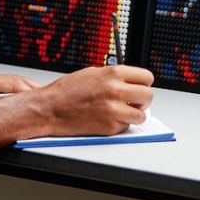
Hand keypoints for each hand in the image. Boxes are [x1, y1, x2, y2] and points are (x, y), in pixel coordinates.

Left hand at [0, 66, 41, 106]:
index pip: (12, 83)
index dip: (29, 89)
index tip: (43, 95)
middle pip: (16, 84)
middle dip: (34, 89)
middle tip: (51, 98)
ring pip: (10, 90)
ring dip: (25, 94)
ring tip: (39, 102)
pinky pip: (1, 96)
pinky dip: (13, 99)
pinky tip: (15, 106)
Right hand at [32, 65, 153, 136]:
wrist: (50, 108)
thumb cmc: (68, 90)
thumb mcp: (94, 73)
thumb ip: (115, 76)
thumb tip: (131, 81)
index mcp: (113, 73)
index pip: (147, 77)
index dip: (145, 84)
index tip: (140, 87)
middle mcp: (116, 90)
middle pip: (148, 96)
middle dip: (143, 100)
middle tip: (135, 102)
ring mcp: (113, 110)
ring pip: (141, 115)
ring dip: (134, 115)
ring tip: (123, 113)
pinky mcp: (109, 127)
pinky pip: (125, 127)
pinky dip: (120, 125)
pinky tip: (107, 119)